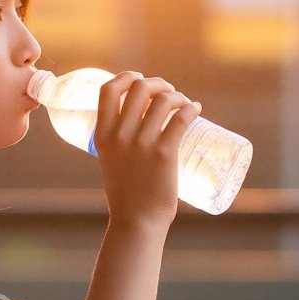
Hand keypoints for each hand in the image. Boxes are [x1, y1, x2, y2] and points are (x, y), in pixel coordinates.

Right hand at [94, 71, 201, 232]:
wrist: (136, 222)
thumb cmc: (127, 195)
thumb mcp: (111, 162)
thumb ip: (119, 143)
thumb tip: (139, 125)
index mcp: (102, 136)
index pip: (107, 91)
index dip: (125, 77)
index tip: (138, 77)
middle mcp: (120, 135)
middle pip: (139, 89)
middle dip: (157, 84)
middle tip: (168, 92)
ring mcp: (142, 143)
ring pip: (163, 100)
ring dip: (177, 95)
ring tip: (184, 103)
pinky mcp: (164, 152)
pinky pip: (181, 118)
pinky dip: (191, 108)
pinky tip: (196, 108)